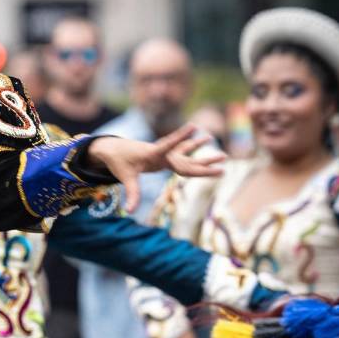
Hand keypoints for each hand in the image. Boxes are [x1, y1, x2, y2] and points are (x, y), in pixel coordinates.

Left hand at [87, 125, 224, 211]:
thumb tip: (130, 211)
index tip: (193, 126)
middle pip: (187, 159)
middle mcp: (163, 153)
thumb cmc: (120, 161)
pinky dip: (195, 154)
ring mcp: (166, 155)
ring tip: (223, 155)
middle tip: (224, 159)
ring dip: (205, 157)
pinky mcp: (166, 156)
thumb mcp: (125, 177)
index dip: (180, 137)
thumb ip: (131, 193)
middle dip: (205, 162)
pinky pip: (183, 156)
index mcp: (153, 153)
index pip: (168, 145)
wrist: (115, 149)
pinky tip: (206, 143)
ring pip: (189, 156)